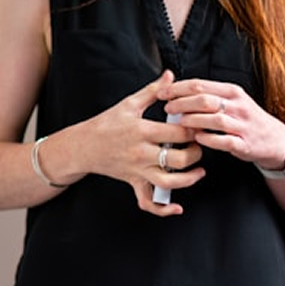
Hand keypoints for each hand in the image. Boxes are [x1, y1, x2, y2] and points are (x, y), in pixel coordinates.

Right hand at [85, 70, 204, 215]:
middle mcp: (141, 153)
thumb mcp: (129, 103)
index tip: (200, 125)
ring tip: (199, 170)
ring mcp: (138, 171)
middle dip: (196, 153)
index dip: (194, 129)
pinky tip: (177, 206)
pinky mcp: (134, 183)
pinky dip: (163, 209)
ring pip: (170, 182)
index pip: (178, 133)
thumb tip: (170, 75)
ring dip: (189, 179)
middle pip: (179, 159)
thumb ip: (153, 90)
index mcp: (142, 130)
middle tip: (200, 145)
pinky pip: (148, 202)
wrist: (84, 145)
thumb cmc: (106, 123)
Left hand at [158, 78, 284, 169]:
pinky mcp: (244, 143)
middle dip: (182, 103)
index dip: (178, 88)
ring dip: (193, 120)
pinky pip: (224, 141)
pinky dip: (209, 139)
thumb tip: (176, 89)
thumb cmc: (244, 118)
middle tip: (167, 108)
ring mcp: (242, 125)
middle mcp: (237, 106)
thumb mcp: (231, 99)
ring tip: (179, 123)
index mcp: (231, 91)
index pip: (200, 85)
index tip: (162, 93)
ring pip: (214, 119)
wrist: (273, 139)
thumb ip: (207, 94)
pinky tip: (197, 138)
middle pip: (204, 100)